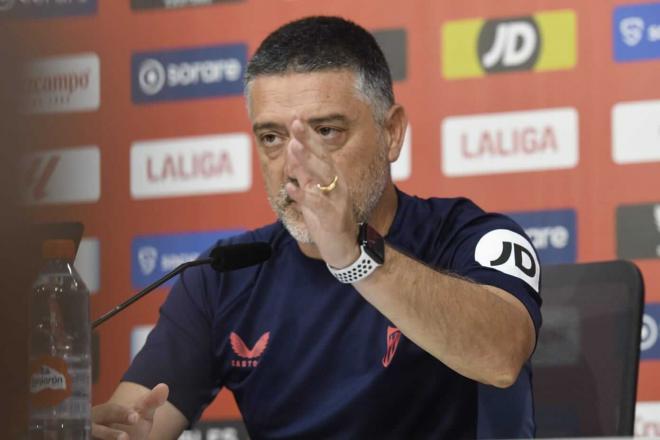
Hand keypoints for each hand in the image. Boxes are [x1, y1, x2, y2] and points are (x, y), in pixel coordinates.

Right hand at [92, 383, 168, 439]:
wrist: (119, 438)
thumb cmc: (129, 424)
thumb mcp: (140, 414)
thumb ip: (151, 402)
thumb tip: (164, 387)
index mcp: (102, 413)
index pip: (110, 411)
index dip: (123, 414)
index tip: (136, 418)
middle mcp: (90, 426)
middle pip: (96, 429)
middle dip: (109, 434)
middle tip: (126, 438)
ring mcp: (87, 437)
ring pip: (92, 437)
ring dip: (107, 439)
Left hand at [284, 119, 358, 266]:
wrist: (344, 249)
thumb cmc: (328, 220)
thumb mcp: (313, 193)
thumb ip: (304, 173)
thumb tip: (293, 149)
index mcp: (333, 178)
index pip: (320, 151)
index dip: (309, 135)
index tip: (296, 117)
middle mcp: (337, 185)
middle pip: (323, 158)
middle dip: (309, 140)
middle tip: (295, 123)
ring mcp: (337, 201)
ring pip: (323, 177)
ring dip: (308, 161)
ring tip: (294, 147)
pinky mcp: (332, 218)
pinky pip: (318, 205)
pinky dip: (304, 196)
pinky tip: (290, 188)